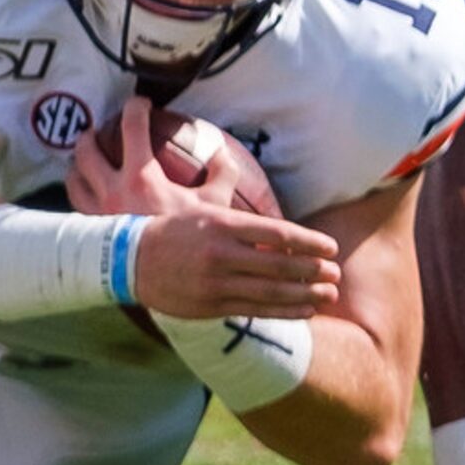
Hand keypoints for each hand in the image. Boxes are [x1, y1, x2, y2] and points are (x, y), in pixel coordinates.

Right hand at [70, 99, 340, 319]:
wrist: (128, 260)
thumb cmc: (164, 224)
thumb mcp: (191, 197)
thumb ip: (217, 178)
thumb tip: (229, 153)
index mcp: (220, 224)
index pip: (275, 233)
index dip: (307, 242)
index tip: (330, 247)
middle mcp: (221, 254)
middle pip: (278, 264)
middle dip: (312, 270)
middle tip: (336, 272)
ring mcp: (216, 283)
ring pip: (270, 291)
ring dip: (303, 294)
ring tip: (327, 294)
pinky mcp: (210, 305)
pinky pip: (255, 310)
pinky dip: (283, 311)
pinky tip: (303, 310)